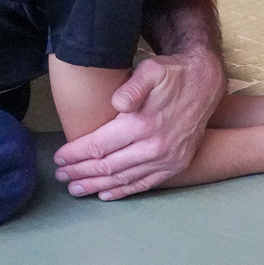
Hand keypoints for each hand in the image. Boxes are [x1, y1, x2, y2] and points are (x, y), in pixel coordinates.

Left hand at [53, 47, 223, 199]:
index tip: (59, 158)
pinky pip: (145, 184)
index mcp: (143, 125)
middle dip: (80, 172)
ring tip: (76, 189)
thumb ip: (133, 86)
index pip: (100, 145)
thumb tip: (117, 102)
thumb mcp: (151, 70)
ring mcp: (167, 160)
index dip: (76, 153)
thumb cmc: (171, 74)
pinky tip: (106, 194)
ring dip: (97, 185)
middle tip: (61, 176)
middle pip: (108, 166)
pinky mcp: (176, 166)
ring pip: (123, 179)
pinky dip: (123, 191)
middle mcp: (155, 147)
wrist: (204, 84)